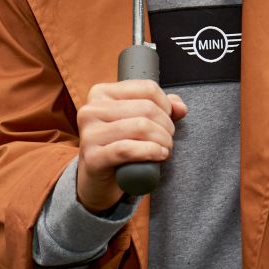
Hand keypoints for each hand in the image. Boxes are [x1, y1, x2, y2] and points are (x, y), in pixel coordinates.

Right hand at [74, 79, 187, 210]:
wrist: (98, 180)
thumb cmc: (119, 146)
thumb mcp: (137, 121)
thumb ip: (160, 109)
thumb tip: (180, 107)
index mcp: (101, 93)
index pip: (146, 88)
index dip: (166, 105)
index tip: (169, 120)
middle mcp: (90, 110)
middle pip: (146, 108)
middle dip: (166, 125)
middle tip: (168, 139)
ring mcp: (89, 134)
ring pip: (140, 127)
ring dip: (162, 140)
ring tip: (166, 149)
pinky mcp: (92, 157)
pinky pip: (128, 149)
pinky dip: (150, 151)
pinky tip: (160, 155)